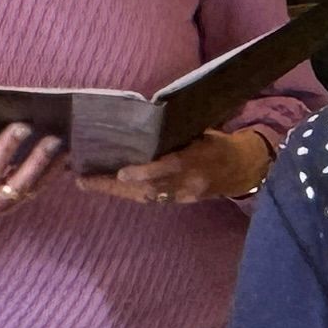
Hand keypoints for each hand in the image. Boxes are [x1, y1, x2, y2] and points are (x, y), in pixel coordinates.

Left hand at [92, 128, 272, 207]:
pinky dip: (128, 192)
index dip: (145, 172)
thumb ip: (176, 135)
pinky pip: (151, 198)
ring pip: (145, 196)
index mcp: (197, 161)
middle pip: (148, 189)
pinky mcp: (180, 201)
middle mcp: (188, 183)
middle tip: (84, 180)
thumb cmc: (217, 144)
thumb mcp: (201, 133)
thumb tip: (144, 126)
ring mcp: (184, 196)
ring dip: (116, 191)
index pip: (169, 168)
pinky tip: (109, 186)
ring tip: (88, 183)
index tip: (122, 173)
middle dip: (115, 186)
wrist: (242, 169)